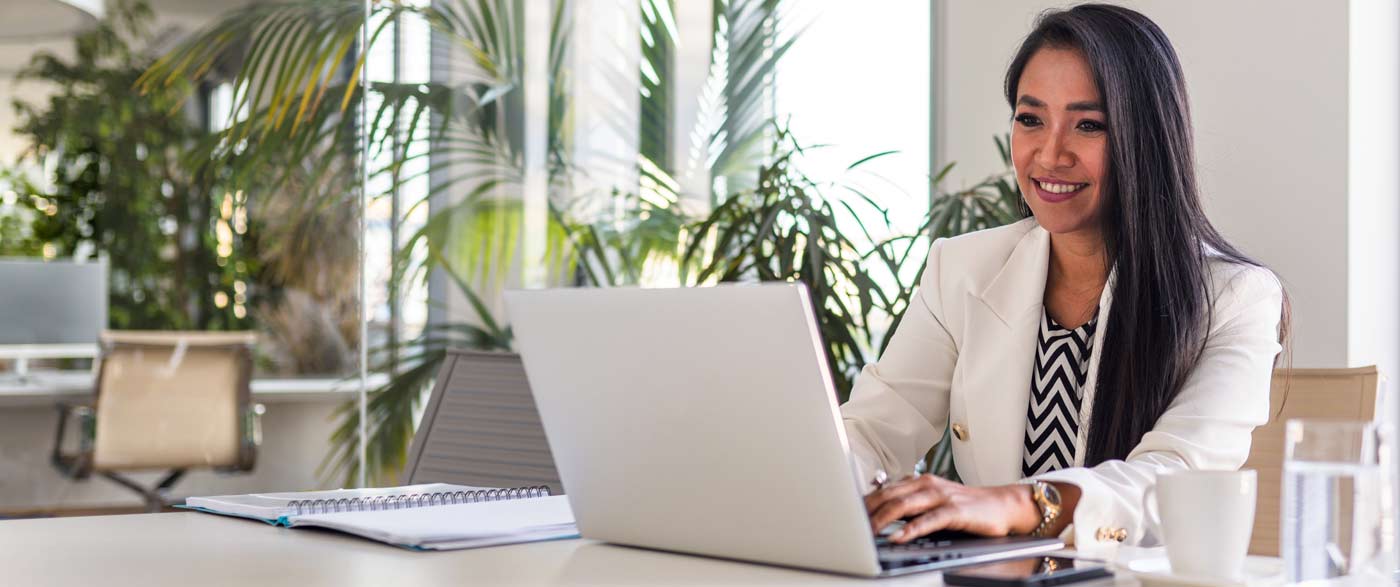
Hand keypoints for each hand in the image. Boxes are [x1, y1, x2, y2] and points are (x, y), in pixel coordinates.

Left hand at [864, 474, 1040, 543]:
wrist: (1002, 505)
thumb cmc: (967, 506)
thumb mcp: (934, 500)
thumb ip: (911, 502)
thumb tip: (881, 511)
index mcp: (919, 481)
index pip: (884, 490)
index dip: (864, 503)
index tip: (848, 515)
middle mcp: (927, 484)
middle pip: (889, 496)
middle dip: (867, 512)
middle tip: (851, 526)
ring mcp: (941, 496)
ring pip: (904, 505)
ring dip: (882, 520)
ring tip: (868, 532)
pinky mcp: (955, 511)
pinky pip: (928, 520)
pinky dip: (911, 529)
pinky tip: (899, 537)